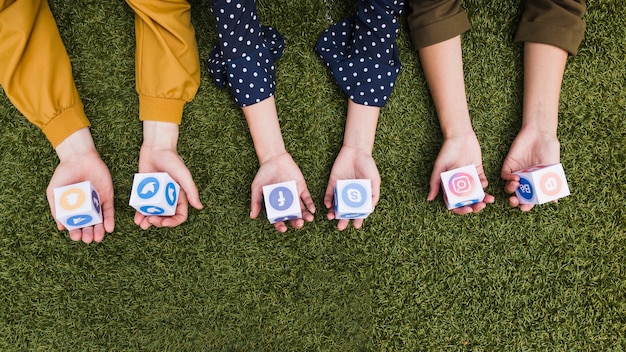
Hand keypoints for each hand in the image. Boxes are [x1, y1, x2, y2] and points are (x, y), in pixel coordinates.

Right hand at [46, 128, 113, 243]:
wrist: (78, 158)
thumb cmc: (63, 174)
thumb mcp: (54, 192)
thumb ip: (56, 209)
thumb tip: (61, 227)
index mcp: (72, 208)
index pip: (75, 224)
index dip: (75, 231)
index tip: (75, 236)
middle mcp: (85, 208)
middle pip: (88, 225)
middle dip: (88, 233)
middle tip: (87, 239)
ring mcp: (96, 203)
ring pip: (99, 220)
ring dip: (99, 230)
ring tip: (98, 237)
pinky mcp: (107, 196)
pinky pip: (109, 210)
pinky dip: (109, 220)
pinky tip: (109, 228)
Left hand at [134, 121, 202, 228]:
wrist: (155, 147)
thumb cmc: (172, 159)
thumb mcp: (183, 175)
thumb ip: (191, 190)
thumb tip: (199, 206)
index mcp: (179, 196)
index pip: (179, 215)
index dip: (173, 222)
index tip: (164, 223)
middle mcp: (168, 198)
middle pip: (165, 217)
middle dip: (158, 222)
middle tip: (151, 221)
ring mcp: (156, 195)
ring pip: (153, 214)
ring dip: (148, 222)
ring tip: (141, 224)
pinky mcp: (145, 191)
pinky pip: (142, 205)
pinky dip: (139, 214)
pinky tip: (136, 219)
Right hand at [250, 152, 314, 232]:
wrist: (274, 158)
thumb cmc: (263, 173)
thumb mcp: (257, 187)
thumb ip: (256, 201)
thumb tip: (252, 216)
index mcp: (275, 205)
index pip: (278, 218)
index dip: (280, 224)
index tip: (283, 228)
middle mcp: (286, 203)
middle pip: (292, 216)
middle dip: (296, 221)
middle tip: (299, 224)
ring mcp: (294, 196)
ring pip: (301, 209)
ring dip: (305, 215)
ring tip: (309, 219)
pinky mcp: (301, 188)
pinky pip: (307, 198)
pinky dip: (310, 204)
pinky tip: (312, 209)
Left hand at [324, 145, 380, 229]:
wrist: (357, 151)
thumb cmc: (368, 165)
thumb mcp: (375, 180)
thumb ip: (373, 194)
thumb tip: (370, 209)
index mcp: (361, 196)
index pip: (358, 211)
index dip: (358, 219)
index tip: (356, 226)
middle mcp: (350, 195)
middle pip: (345, 210)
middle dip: (343, 219)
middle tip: (341, 227)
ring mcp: (340, 189)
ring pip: (335, 204)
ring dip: (333, 212)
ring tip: (331, 217)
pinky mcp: (332, 183)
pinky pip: (328, 193)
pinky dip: (327, 200)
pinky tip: (327, 205)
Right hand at [428, 132, 493, 213]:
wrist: (459, 136)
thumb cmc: (446, 151)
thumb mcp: (438, 167)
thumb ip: (434, 183)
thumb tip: (429, 198)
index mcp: (448, 185)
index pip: (454, 203)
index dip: (461, 209)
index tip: (468, 210)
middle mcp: (458, 184)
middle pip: (467, 200)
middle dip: (474, 206)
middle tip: (480, 206)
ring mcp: (468, 178)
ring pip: (476, 193)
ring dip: (483, 198)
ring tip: (489, 200)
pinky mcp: (477, 171)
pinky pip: (482, 182)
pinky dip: (484, 185)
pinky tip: (484, 184)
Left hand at [501, 126, 559, 210]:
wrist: (540, 134)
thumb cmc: (550, 150)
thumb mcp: (553, 168)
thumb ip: (553, 184)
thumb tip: (555, 201)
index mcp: (536, 184)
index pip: (529, 199)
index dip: (526, 205)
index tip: (524, 208)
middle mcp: (525, 180)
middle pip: (517, 195)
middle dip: (515, 201)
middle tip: (515, 202)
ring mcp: (516, 172)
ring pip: (509, 187)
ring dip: (511, 190)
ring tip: (517, 184)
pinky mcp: (509, 164)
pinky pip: (505, 175)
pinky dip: (508, 178)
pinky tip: (515, 177)